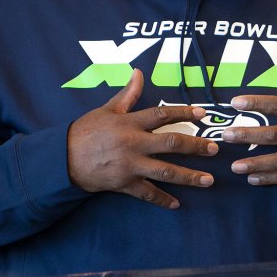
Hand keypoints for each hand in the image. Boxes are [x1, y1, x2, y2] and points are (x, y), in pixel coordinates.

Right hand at [67, 69, 216, 207]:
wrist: (62, 158)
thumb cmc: (86, 131)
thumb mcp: (107, 109)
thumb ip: (128, 94)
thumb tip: (138, 72)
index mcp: (130, 123)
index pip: (162, 114)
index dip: (184, 113)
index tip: (203, 115)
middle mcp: (133, 143)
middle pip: (171, 143)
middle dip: (195, 146)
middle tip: (214, 149)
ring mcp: (130, 165)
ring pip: (165, 171)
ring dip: (189, 176)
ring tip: (208, 180)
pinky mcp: (123, 184)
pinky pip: (147, 194)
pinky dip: (162, 200)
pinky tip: (177, 204)